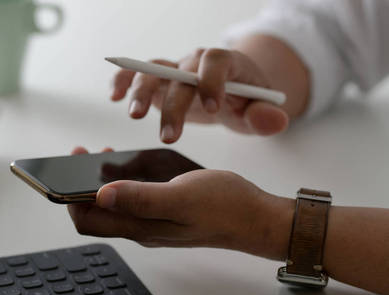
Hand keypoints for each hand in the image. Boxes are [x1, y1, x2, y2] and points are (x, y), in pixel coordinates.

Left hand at [68, 147, 293, 259]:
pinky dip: (120, 182)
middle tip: (83, 154)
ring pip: (111, 206)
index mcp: (141, 227)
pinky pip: (130, 200)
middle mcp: (142, 228)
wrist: (254, 217)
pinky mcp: (163, 212)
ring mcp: (152, 221)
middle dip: (79, 186)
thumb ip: (141, 198)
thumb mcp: (181, 197)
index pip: (88, 221)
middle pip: (95, 214)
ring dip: (99, 182)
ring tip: (102, 154)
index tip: (67, 168)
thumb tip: (101, 195)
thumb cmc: (224, 206)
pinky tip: (128, 165)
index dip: (70, 198)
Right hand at [110, 48, 289, 142]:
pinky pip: (136, 75)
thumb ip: (267, 116)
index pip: (216, 62)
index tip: (211, 107)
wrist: (230, 94)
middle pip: (180, 74)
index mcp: (225, 64)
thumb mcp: (260, 111)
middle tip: (169, 137)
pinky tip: (113, 96)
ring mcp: (174, 70)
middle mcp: (195, 62)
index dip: (212, 81)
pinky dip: (123, 81)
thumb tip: (274, 120)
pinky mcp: (158, 82)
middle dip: (174, 105)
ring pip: (153, 71)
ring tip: (135, 116)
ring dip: (141, 92)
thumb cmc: (246, 103)